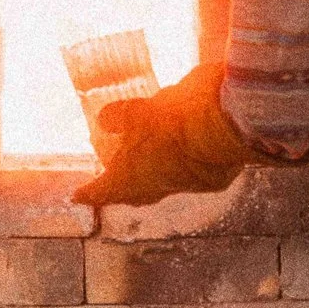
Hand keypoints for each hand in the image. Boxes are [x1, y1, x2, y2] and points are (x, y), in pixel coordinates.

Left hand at [73, 64, 248, 207]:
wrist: (230, 124)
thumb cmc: (178, 119)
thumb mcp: (141, 110)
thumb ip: (121, 116)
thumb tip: (104, 119)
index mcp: (134, 176)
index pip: (105, 189)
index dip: (91, 192)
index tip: (78, 197)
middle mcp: (161, 185)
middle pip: (137, 194)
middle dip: (124, 190)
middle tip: (114, 186)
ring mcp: (189, 182)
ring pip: (166, 184)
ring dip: (155, 175)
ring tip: (147, 165)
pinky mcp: (214, 175)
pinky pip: (191, 173)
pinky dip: (182, 164)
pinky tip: (183, 151)